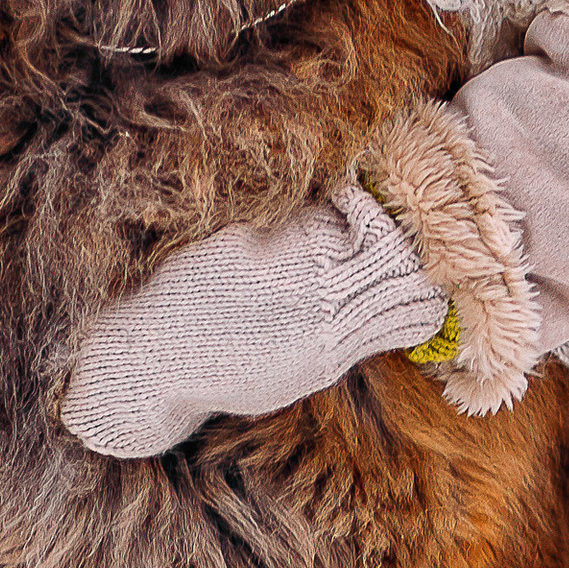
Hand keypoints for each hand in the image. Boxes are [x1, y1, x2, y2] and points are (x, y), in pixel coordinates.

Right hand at [59, 184, 449, 458]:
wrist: (154, 363)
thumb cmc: (184, 288)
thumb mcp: (236, 239)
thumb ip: (294, 225)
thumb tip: (341, 207)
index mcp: (300, 262)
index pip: (375, 226)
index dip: (366, 204)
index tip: (344, 198)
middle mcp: (325, 307)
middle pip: (409, 269)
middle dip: (402, 241)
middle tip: (373, 229)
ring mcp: (329, 345)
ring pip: (414, 312)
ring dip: (408, 280)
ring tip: (374, 262)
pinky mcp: (323, 369)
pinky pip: (383, 337)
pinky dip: (388, 310)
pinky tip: (349, 294)